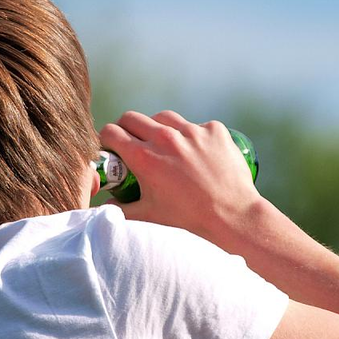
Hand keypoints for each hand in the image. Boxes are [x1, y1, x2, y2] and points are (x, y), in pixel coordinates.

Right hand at [99, 110, 260, 241]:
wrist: (233, 218)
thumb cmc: (188, 220)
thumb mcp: (148, 216)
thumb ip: (120, 210)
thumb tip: (106, 204)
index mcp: (144, 157)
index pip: (111, 132)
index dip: (106, 140)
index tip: (111, 148)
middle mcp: (165, 138)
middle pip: (132, 118)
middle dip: (126, 129)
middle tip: (132, 144)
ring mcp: (192, 131)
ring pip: (163, 117)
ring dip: (157, 128)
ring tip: (164, 146)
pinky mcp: (214, 130)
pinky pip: (195, 125)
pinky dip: (191, 136)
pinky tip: (195, 153)